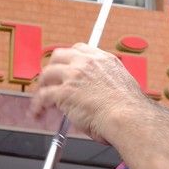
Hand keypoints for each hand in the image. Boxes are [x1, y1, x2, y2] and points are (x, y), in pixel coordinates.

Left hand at [29, 43, 147, 144]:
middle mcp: (87, 63)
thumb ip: (106, 83)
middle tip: (48, 81)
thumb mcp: (122, 86)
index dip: (69, 59)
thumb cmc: (130, 111)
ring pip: (48, 74)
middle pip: (59, 56)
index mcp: (104, 60)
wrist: (128, 118)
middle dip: (52, 68)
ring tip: (40, 99)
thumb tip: (98, 93)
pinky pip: (44, 95)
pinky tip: (38, 112)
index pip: (79, 50)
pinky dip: (38, 104)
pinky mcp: (64, 91)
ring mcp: (74, 75)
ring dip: (42, 86)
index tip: (65, 67)